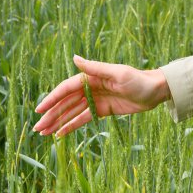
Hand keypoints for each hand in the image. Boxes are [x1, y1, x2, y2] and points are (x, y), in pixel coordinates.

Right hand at [33, 55, 170, 136]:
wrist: (155, 91)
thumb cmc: (139, 80)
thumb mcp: (119, 73)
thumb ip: (96, 68)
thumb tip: (74, 58)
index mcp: (91, 78)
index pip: (66, 89)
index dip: (52, 99)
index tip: (39, 110)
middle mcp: (90, 89)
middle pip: (65, 103)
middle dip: (51, 115)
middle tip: (37, 128)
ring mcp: (95, 101)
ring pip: (72, 113)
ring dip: (58, 123)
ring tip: (44, 134)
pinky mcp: (102, 111)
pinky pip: (83, 119)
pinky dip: (72, 126)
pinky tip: (61, 134)